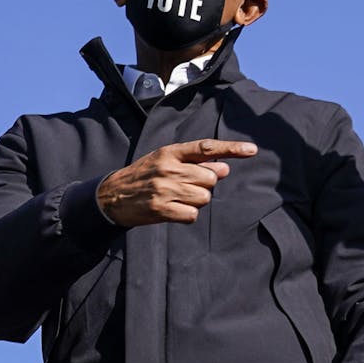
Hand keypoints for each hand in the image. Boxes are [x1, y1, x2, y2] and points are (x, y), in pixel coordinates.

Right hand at [96, 138, 256, 225]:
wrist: (111, 196)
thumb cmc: (145, 175)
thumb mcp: (166, 160)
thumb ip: (195, 162)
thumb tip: (225, 168)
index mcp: (171, 152)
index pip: (207, 147)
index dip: (231, 149)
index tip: (252, 150)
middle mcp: (169, 168)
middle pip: (210, 178)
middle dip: (205, 184)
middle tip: (186, 185)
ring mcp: (164, 189)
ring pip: (204, 197)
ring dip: (197, 200)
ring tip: (178, 197)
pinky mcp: (160, 210)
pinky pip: (192, 215)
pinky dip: (188, 214)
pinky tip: (174, 210)